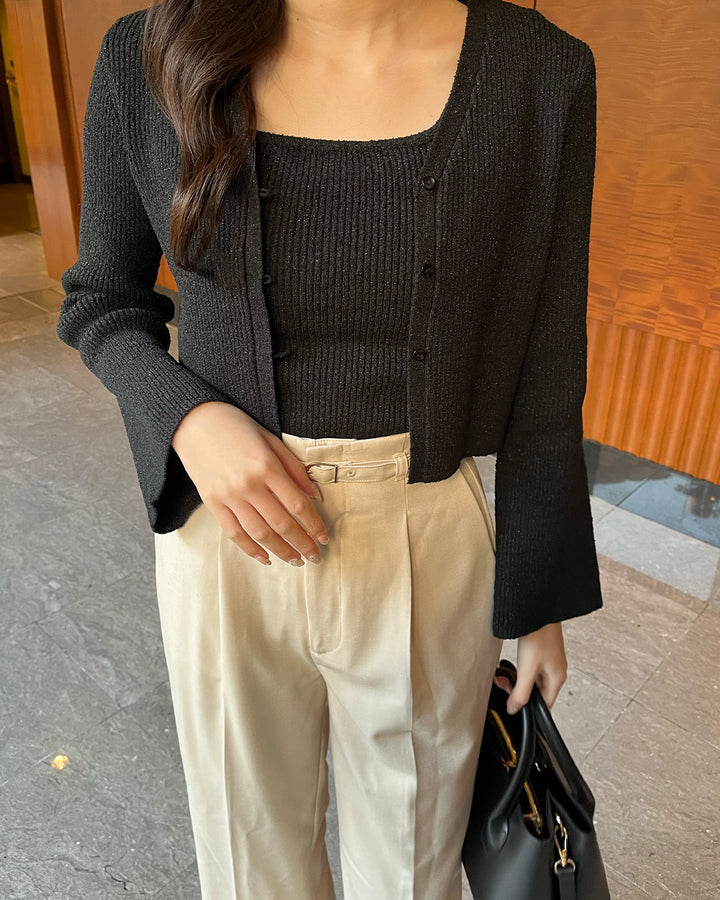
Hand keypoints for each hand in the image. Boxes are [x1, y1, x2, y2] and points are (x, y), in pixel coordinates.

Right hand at [171, 401, 329, 565]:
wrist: (195, 421)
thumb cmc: (237, 427)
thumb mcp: (271, 439)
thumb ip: (293, 468)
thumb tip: (314, 495)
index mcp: (266, 466)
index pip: (297, 504)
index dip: (313, 525)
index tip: (323, 537)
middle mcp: (248, 484)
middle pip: (281, 523)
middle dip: (301, 543)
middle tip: (314, 556)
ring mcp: (228, 496)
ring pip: (259, 533)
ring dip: (280, 550)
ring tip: (294, 559)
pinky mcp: (212, 503)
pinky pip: (234, 533)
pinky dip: (251, 549)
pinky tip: (265, 557)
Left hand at [501, 621, 567, 714]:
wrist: (537, 610)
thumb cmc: (538, 636)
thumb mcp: (527, 669)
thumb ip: (520, 692)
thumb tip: (514, 709)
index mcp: (557, 678)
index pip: (545, 705)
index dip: (529, 708)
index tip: (513, 704)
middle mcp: (556, 671)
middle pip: (537, 692)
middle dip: (519, 692)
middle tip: (504, 685)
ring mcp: (549, 661)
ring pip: (532, 680)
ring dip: (517, 680)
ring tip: (504, 675)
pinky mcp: (541, 651)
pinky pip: (530, 668)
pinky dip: (519, 670)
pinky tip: (510, 665)